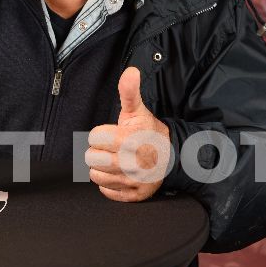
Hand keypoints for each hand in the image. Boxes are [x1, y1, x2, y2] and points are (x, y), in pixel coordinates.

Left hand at [85, 66, 170, 201]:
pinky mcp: (136, 196)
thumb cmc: (149, 132)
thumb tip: (131, 71)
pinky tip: (119, 174)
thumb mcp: (138, 111)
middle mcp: (134, 163)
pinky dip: (109, 184)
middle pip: (92, 159)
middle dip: (98, 151)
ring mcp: (135, 181)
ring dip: (102, 168)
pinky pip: (107, 192)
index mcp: (132, 140)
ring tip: (115, 160)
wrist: (173, 156)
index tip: (110, 134)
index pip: (94, 138)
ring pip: (96, 176)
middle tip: (111, 148)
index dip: (99, 135)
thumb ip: (129, 92)